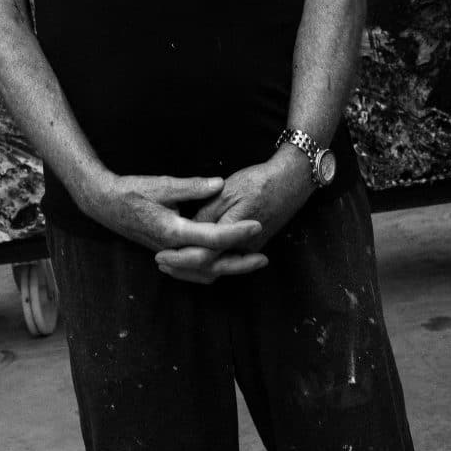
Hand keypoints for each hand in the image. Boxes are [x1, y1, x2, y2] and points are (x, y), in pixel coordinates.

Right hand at [81, 173, 267, 276]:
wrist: (105, 203)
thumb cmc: (132, 190)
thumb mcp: (163, 184)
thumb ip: (192, 186)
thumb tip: (219, 184)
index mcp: (174, 230)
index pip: (214, 236)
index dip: (238, 231)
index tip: (257, 224)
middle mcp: (173, 248)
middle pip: (213, 265)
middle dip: (240, 263)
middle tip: (264, 258)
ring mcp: (169, 254)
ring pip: (203, 273)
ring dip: (227, 268)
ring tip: (249, 261)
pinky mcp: (167, 253)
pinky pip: (193, 271)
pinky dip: (211, 269)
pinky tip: (222, 260)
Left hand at [154, 149, 312, 284]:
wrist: (291, 181)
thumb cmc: (258, 182)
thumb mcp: (227, 191)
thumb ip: (207, 212)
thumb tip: (188, 229)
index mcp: (233, 231)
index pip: (202, 255)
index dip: (179, 257)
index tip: (160, 255)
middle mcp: (242, 247)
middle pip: (208, 268)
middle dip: (183, 268)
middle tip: (162, 264)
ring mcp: (249, 250)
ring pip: (218, 268)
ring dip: (195, 268)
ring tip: (173, 264)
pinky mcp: (253, 247)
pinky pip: (227, 261)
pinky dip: (210, 263)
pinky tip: (197, 257)